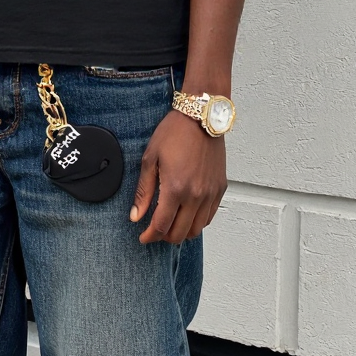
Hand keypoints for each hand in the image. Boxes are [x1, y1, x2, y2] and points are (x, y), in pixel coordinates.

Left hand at [130, 111, 226, 243]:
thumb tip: (135, 216)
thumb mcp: (150, 159)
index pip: (161, 226)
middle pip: (179, 234)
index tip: (143, 237)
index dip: (149, 236)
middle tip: (155, 231)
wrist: (201, 118)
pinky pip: (209, 217)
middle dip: (164, 237)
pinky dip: (197, 222)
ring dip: (182, 232)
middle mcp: (195, 195)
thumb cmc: (174, 133)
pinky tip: (186, 215)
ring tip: (170, 224)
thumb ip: (143, 192)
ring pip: (196, 229)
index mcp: (175, 188)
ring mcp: (210, 194)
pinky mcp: (220, 189)